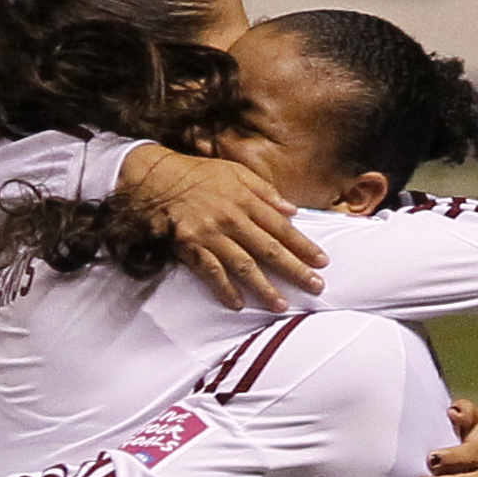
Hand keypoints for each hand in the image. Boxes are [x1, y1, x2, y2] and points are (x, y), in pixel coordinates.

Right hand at [116, 145, 325, 312]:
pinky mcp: (190, 248)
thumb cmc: (197, 174)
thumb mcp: (235, 172)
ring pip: (243, 265)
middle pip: (269, 249)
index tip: (322, 261)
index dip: (303, 245)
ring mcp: (211, 235)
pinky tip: (238, 304)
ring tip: (280, 305)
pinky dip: (224, 290)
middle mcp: (232, 219)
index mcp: (246, 200)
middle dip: (294, 270)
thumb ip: (265, 191)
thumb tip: (292, 211)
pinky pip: (211, 273)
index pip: (281, 228)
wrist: (155, 178)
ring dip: (264, 287)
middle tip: (315, 287)